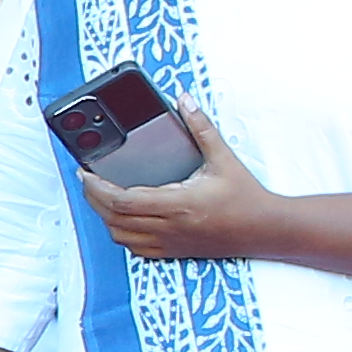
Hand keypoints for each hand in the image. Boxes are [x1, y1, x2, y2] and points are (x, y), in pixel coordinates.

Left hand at [77, 108, 267, 264]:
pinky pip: (136, 248)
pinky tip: (124, 218)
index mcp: (177, 204)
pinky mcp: (174, 251)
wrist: (265, 230)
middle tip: (88, 179)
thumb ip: (201, 127)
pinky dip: (122, 233)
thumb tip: (184, 100)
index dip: (97, 187)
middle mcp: (169, 227)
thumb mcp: (223, 158)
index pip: (122, 200)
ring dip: (106, 217)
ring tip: (102, 196)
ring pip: (121, 236)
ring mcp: (170, 242)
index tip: (87, 172)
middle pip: (113, 218)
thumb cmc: (246, 197)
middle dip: (93, 199)